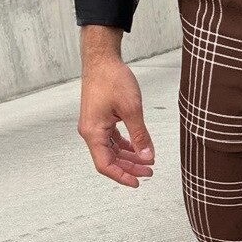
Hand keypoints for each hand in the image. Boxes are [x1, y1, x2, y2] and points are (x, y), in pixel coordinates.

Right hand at [77, 26, 154, 187]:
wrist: (102, 59)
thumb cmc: (112, 79)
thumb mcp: (132, 110)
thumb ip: (140, 136)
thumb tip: (148, 157)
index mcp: (93, 132)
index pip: (105, 165)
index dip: (122, 176)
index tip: (138, 183)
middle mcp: (91, 131)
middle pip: (109, 160)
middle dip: (130, 168)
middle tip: (150, 172)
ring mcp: (95, 126)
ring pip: (112, 151)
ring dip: (129, 158)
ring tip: (148, 162)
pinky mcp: (101, 120)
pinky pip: (113, 140)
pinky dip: (126, 146)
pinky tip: (139, 149)